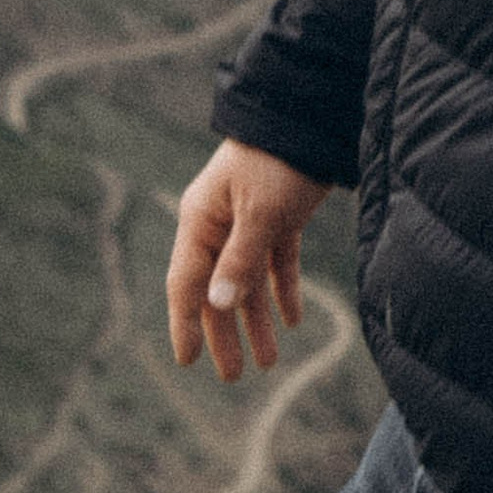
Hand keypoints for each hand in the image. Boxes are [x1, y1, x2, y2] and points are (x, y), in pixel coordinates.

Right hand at [167, 140, 331, 382]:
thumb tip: (219, 305)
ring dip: (256, 319)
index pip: (186, 283)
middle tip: (233, 376)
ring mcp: (247, 221)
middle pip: (217, 289)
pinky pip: (275, 262)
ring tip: (268, 361)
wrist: (307, 116)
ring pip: (247, 281)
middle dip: (225, 333)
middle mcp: (219, 224)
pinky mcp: (278, 216)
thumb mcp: (260, 213)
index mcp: (201, 221)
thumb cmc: (277, 160)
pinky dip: (281, 289)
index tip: (188, 362)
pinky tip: (291, 319)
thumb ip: (240, 260)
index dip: (185, 324)